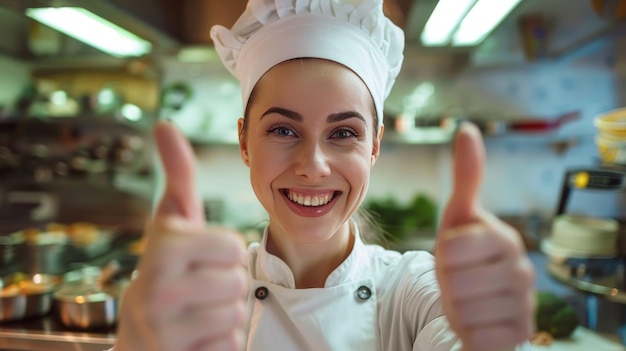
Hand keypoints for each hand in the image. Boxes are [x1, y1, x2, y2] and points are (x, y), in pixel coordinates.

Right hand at [115, 122, 247, 350]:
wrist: (140, 328)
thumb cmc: (167, 267)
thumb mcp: (172, 220)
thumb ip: (177, 174)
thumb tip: (165, 125)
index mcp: (161, 250)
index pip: (233, 247)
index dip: (225, 252)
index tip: (200, 258)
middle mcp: (155, 290)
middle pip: (238, 281)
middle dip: (227, 283)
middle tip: (199, 287)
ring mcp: (164, 330)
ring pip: (237, 313)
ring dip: (226, 312)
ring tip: (198, 309)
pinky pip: (231, 343)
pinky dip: (222, 340)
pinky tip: (197, 334)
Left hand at [434, 123, 534, 350]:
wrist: (473, 302)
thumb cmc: (462, 257)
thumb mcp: (458, 217)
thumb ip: (466, 177)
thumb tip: (467, 128)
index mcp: (506, 240)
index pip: (450, 250)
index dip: (442, 257)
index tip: (453, 257)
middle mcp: (523, 272)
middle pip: (454, 282)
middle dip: (447, 285)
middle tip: (458, 282)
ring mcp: (525, 306)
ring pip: (463, 311)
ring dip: (456, 309)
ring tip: (467, 301)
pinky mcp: (519, 336)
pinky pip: (477, 337)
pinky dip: (467, 332)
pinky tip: (477, 322)